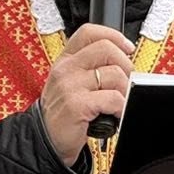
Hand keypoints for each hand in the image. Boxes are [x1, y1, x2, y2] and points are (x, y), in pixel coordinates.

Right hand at [38, 25, 133, 165]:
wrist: (46, 141)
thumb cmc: (62, 113)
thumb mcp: (70, 83)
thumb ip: (90, 68)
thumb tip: (123, 61)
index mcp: (65, 60)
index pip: (89, 33)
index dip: (113, 36)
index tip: (127, 48)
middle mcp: (66, 69)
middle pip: (107, 49)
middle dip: (125, 65)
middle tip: (125, 83)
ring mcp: (70, 86)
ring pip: (114, 75)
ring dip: (125, 91)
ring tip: (118, 103)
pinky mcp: (77, 105)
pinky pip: (113, 99)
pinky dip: (121, 108)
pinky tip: (115, 115)